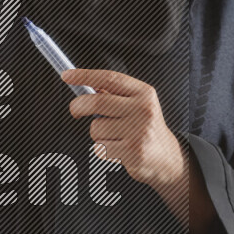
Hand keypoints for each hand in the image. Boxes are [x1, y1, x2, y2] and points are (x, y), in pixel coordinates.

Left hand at [61, 67, 184, 190]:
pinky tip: (118, 149)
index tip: (66, 76)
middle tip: (75, 111)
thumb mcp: (138, 104)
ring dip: (96, 133)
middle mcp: (144, 109)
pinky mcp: (132, 152)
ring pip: (96, 128)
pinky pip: (99, 147)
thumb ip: (114, 94)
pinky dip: (102, 149)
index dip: (84, 75)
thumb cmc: (145, 128)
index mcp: (144, 93)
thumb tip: (84, 85)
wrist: (166, 158)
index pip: (110, 78)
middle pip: (97, 102)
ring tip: (114, 136)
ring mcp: (139, 131)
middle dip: (78, 107)